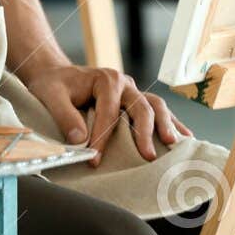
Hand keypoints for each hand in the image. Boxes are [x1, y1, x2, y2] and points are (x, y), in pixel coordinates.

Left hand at [22, 63, 192, 167]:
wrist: (57, 75)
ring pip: (156, 106)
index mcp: (106, 79)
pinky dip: (171, 123)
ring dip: (166, 125)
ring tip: (173, 146)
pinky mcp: (135, 102)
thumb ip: (64, 116)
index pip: (109, 111)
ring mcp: (133, 92)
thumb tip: (80, 141)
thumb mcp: (50, 95)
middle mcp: (124, 84)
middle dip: (145, 132)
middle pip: (141, 106)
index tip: (95, 159)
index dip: (102, 137)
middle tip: (147, 156)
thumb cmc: (54, 85)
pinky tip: (184, 138)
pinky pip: (158, 111)